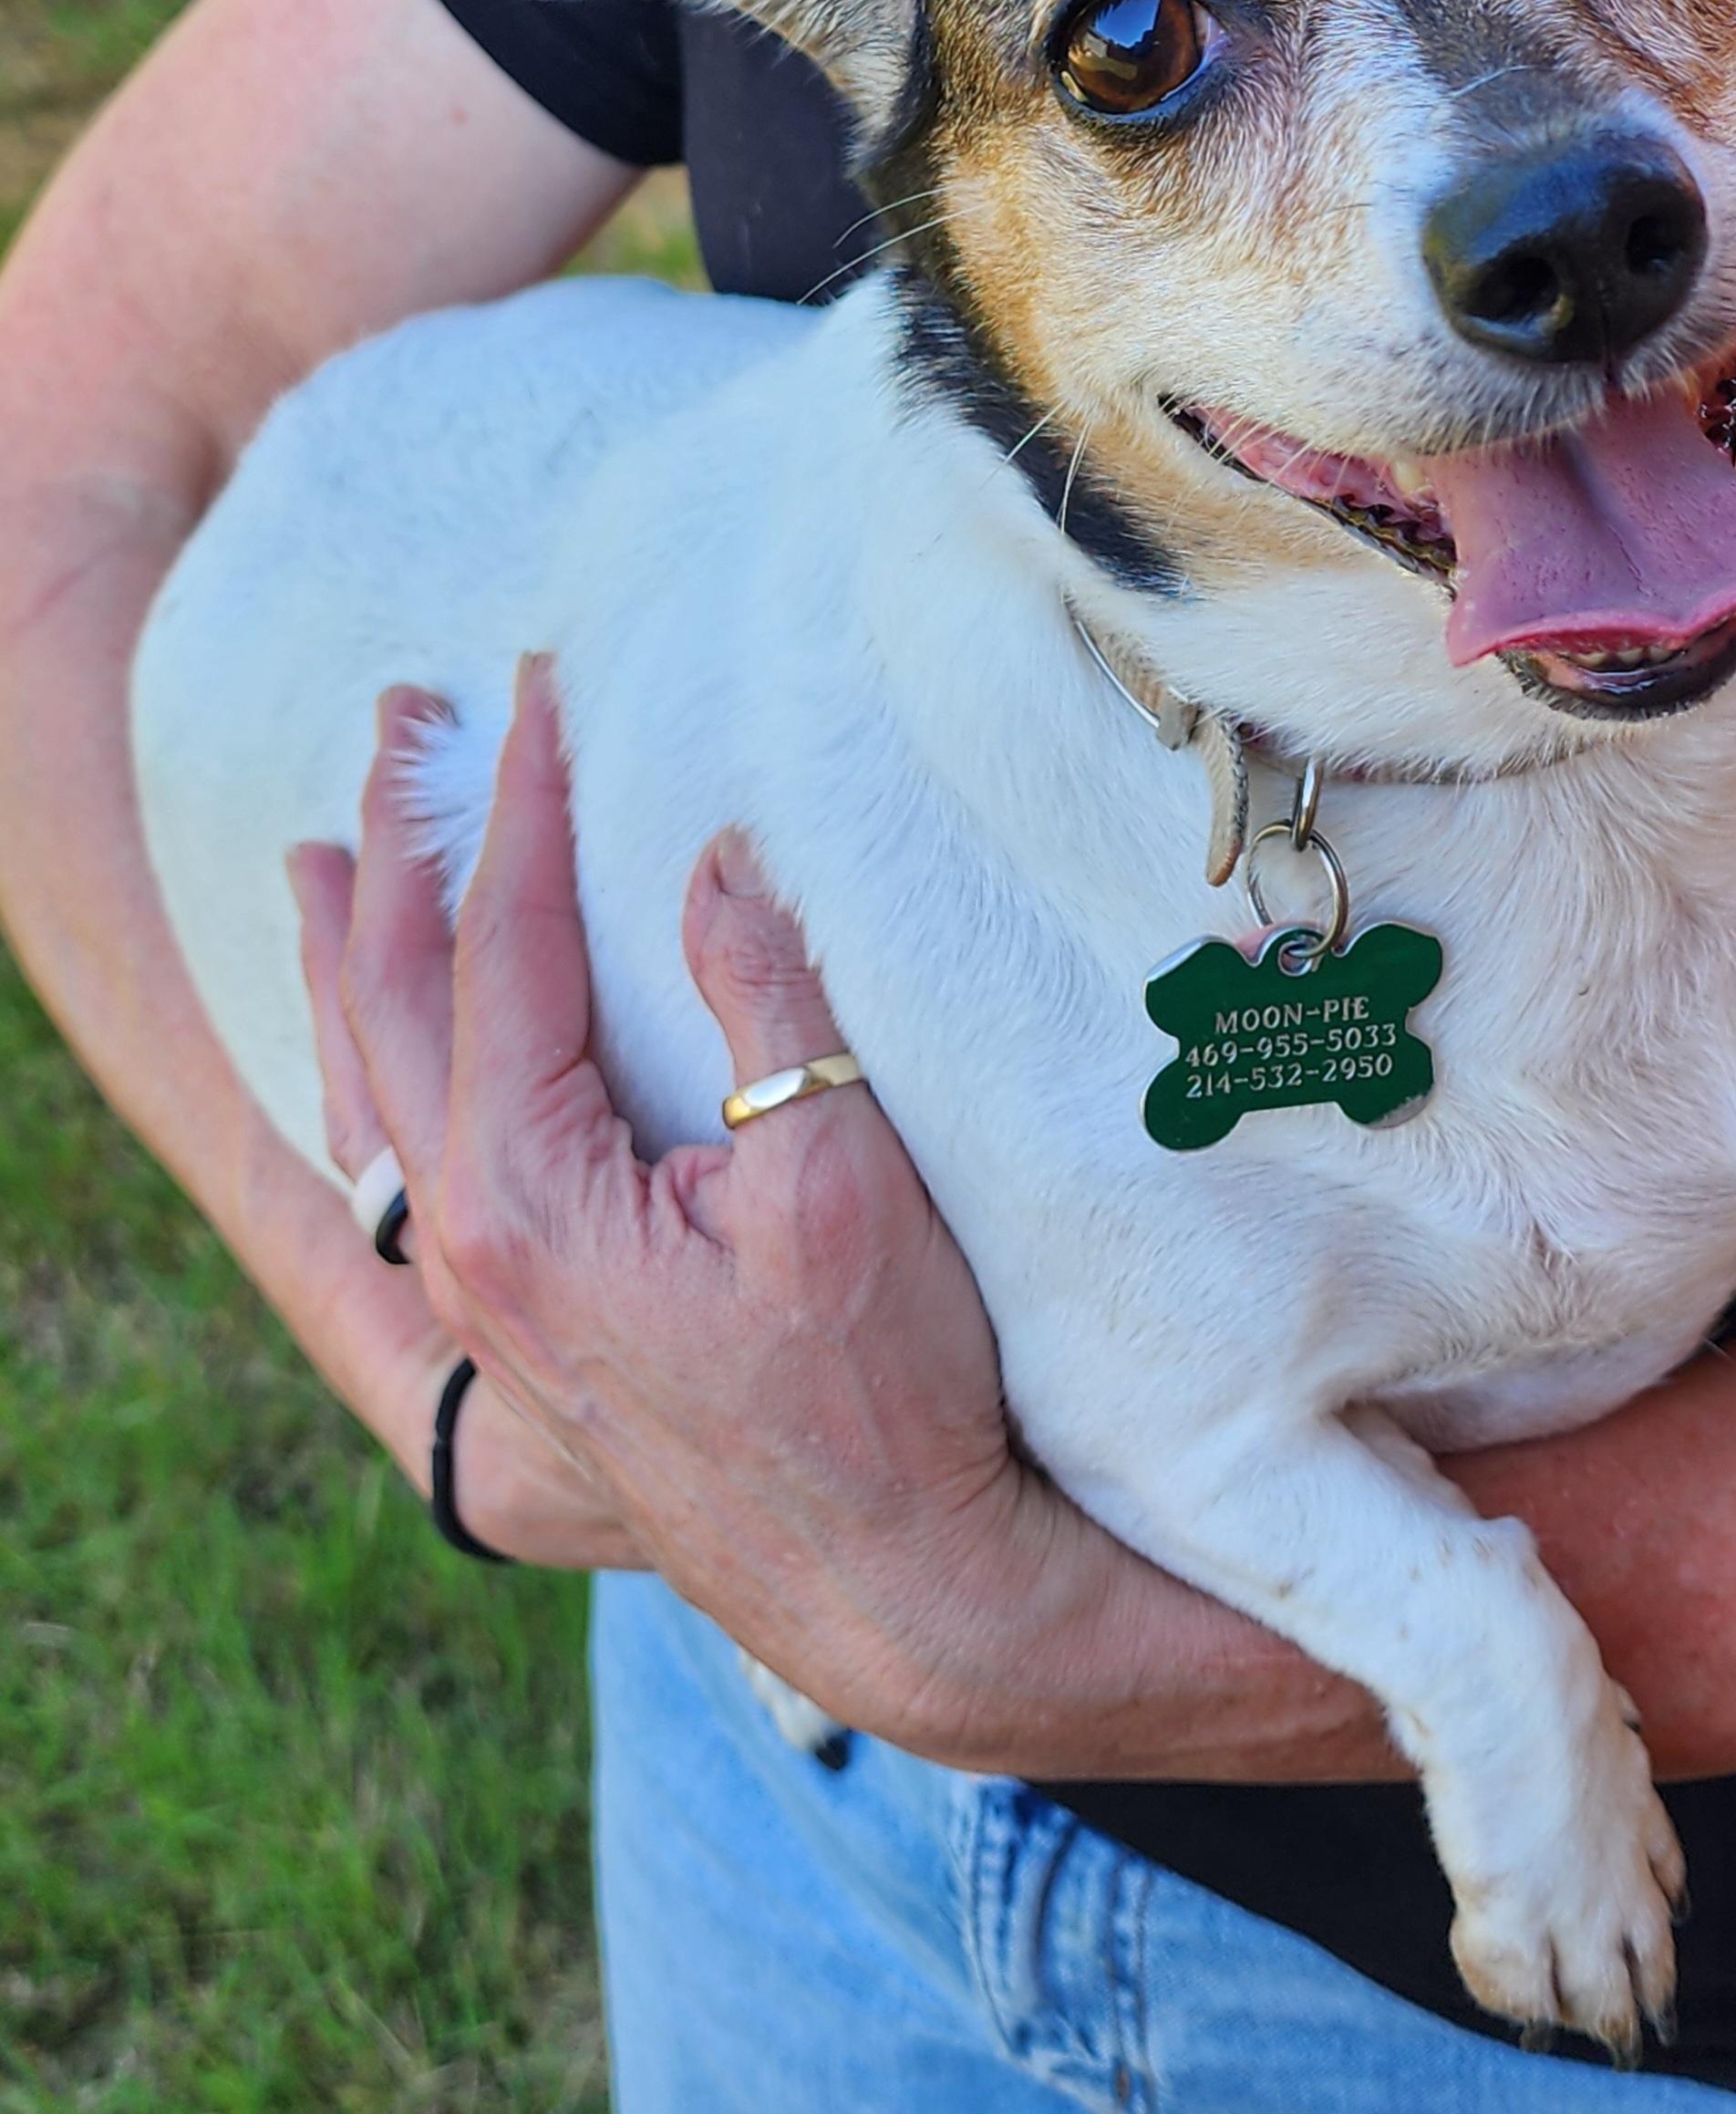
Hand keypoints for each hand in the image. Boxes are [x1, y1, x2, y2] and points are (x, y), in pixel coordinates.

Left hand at [306, 658, 1132, 1756]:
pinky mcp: (513, 1328)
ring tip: (311, 860)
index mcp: (527, 1194)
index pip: (503, 948)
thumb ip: (766, 1006)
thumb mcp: (839, 1181)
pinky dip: (361, 1071)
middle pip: (393, 998)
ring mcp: (477, 1294)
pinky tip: (362, 1055)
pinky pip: (393, 1165)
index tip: (532, 693)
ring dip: (342, 956)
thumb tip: (717, 860)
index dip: (520, 809)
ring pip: (368, 1085)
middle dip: (392, 847)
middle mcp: (467, 1242)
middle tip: (398, 725)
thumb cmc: (881, 1389)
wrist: (890, 1576)